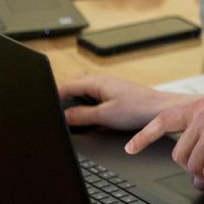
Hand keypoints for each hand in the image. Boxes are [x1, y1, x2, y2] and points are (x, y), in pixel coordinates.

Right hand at [59, 76, 198, 130]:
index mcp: (97, 82)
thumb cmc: (139, 109)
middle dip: (61, 100)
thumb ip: (81, 115)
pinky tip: (84, 121)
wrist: (163, 111)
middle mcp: (102, 83)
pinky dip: (85, 110)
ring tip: (65, 120)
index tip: (41, 105)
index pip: (67, 86)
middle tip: (50, 114)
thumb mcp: (105, 115)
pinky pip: (93, 102)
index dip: (53, 95)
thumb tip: (63, 116)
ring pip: (83, 97)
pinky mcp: (115, 99)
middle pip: (73, 90)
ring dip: (74, 106)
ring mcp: (109, 90)